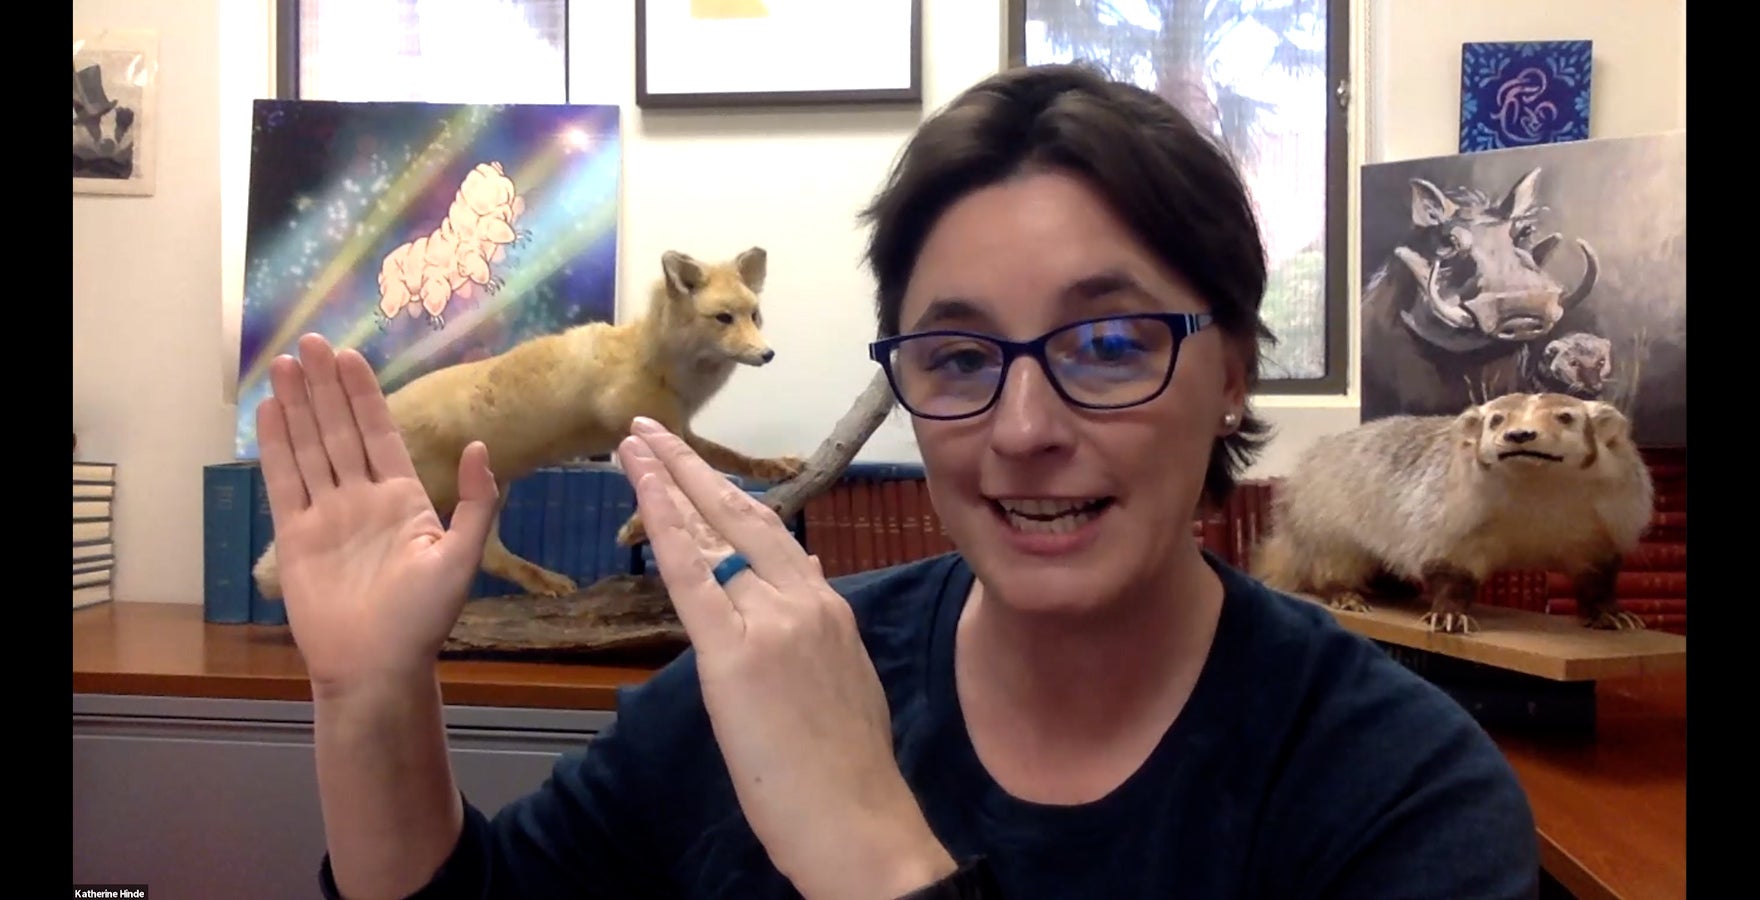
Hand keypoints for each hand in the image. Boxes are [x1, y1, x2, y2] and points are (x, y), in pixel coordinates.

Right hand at [256, 333, 499, 695]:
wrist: (377, 666)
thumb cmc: (424, 619)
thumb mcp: (462, 558)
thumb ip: (477, 502)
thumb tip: (479, 446)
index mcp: (404, 499)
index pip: (381, 433)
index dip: (364, 395)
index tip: (351, 356)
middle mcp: (363, 499)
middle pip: (340, 430)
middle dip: (326, 388)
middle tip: (311, 342)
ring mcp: (326, 514)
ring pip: (309, 448)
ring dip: (297, 407)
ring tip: (286, 364)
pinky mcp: (294, 535)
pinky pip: (283, 482)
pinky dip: (275, 446)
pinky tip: (269, 412)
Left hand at [616, 417, 956, 899]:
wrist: (859, 820)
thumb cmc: (847, 769)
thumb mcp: (845, 677)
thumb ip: (819, 620)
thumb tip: (804, 568)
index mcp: (827, 606)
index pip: (768, 535)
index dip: (723, 494)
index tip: (695, 466)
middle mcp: (804, 598)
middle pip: (740, 515)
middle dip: (692, 467)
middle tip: (652, 428)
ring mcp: (773, 621)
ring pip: (712, 534)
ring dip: (668, 479)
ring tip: (635, 441)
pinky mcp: (736, 653)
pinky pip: (691, 573)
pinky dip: (664, 519)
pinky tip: (643, 483)